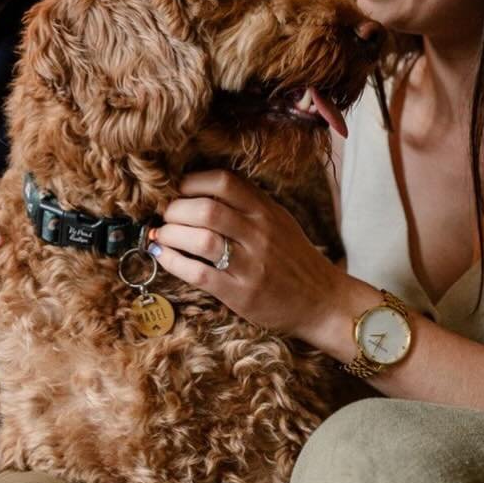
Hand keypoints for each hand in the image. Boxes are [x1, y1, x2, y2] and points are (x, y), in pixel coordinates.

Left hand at [147, 170, 358, 346]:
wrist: (322, 300)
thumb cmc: (293, 258)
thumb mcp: (277, 221)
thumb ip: (246, 204)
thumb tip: (197, 192)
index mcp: (266, 211)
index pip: (223, 182)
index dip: (191, 182)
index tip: (176, 189)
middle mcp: (259, 234)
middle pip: (206, 210)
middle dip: (174, 210)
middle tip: (164, 216)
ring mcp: (250, 264)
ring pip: (201, 240)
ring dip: (171, 235)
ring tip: (162, 235)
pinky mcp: (240, 293)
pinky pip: (199, 274)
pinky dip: (174, 262)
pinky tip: (164, 257)